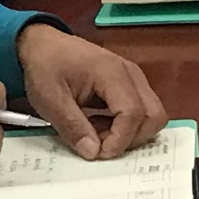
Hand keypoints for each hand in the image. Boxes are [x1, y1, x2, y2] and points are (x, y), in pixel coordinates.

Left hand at [13, 25, 169, 159]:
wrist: (44, 44)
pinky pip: (142, 111)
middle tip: (99, 144)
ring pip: (152, 115)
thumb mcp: (49, 99)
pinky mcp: (131, 84)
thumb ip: (72, 126)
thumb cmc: (46, 66)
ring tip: (97, 133)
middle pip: (154, 116)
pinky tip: (99, 124)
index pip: (133, 112)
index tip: (98, 154)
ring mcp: (134, 78)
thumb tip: (93, 153)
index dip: (120, 139)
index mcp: (112, 73)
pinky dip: (126, 126)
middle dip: (131, 139)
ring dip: (129, 133)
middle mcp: (131, 75)